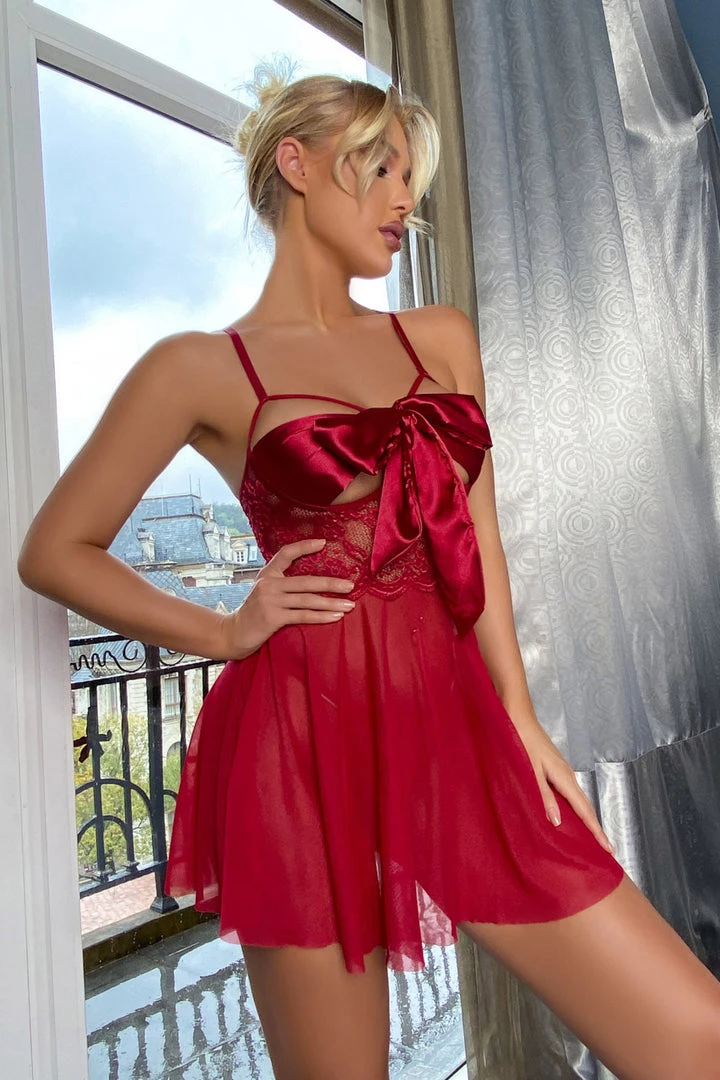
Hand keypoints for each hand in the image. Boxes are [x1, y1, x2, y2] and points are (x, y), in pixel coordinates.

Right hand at [218, 537, 355, 659]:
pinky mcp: (272, 617)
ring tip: (349, 604)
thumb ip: (282, 584)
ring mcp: (270, 600)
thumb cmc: (254, 613)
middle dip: (331, 583)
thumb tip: (313, 583)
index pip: (286, 553)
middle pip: (306, 580)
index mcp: (267, 574)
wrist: (233, 633)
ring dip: (331, 603)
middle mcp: (268, 584)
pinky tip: (336, 616)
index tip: (324, 543)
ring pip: (308, 600)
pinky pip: (303, 616)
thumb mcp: (264, 592)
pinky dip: (321, 616)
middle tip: (350, 585)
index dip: (304, 546)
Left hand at [515, 721, 615, 854]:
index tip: (609, 849)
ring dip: (588, 819)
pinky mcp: (557, 768)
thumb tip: (558, 822)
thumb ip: (544, 797)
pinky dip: (577, 807)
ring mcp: (563, 771)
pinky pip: (571, 793)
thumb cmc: (521, 742)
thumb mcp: (530, 772)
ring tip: (593, 838)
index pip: (584, 810)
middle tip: (608, 850)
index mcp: (563, 777)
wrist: (518, 717)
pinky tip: (573, 814)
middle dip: (597, 828)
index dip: (597, 831)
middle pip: (586, 807)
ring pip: (579, 800)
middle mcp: (568, 775)